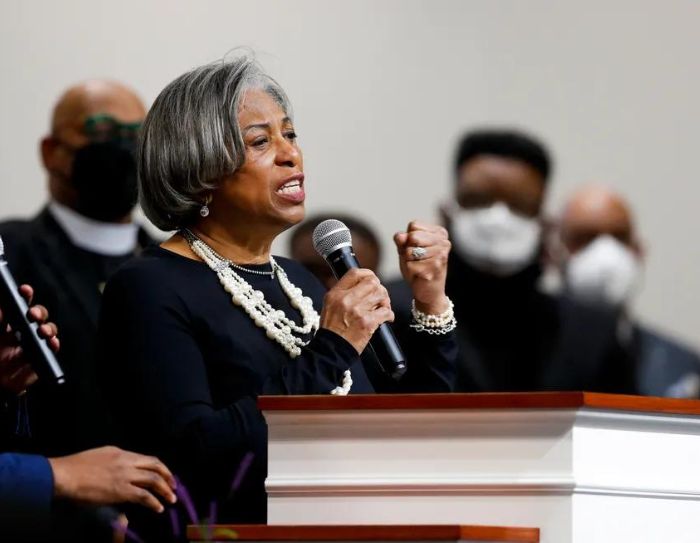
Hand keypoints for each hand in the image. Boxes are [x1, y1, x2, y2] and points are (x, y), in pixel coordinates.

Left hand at [0, 284, 58, 394]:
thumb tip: (2, 300)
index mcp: (8, 322)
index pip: (20, 304)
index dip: (25, 295)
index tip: (24, 290)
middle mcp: (22, 331)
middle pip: (38, 315)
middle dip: (39, 312)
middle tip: (32, 315)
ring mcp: (32, 344)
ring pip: (48, 330)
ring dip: (48, 328)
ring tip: (42, 332)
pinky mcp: (39, 359)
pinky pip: (51, 349)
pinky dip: (53, 344)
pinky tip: (51, 342)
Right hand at [49, 446, 176, 512]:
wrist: (65, 475)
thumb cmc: (76, 467)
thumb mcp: (100, 456)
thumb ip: (115, 460)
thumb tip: (123, 469)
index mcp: (121, 452)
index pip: (147, 458)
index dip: (159, 467)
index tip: (165, 475)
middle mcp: (127, 461)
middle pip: (155, 466)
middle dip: (168, 477)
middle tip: (174, 487)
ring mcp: (125, 475)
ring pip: (153, 480)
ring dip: (165, 490)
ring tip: (171, 499)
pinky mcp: (121, 490)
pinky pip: (144, 496)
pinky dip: (154, 502)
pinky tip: (158, 508)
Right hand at [320, 268, 393, 353]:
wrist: (331, 350)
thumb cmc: (332, 330)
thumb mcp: (329, 305)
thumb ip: (343, 293)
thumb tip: (361, 285)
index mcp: (336, 293)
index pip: (355, 273)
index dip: (368, 274)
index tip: (372, 279)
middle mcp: (346, 299)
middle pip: (372, 282)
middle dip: (380, 288)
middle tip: (380, 297)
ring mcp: (357, 310)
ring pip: (381, 295)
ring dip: (385, 301)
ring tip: (383, 308)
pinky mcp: (367, 322)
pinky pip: (386, 312)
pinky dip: (389, 315)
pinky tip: (386, 318)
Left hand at [394, 221, 450, 314]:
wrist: (429, 291)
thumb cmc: (418, 266)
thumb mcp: (407, 249)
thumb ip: (402, 240)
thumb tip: (400, 236)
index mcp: (440, 232)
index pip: (414, 225)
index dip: (408, 238)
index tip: (417, 248)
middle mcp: (444, 242)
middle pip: (412, 237)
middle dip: (408, 249)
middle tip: (417, 260)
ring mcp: (440, 255)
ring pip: (409, 251)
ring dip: (408, 261)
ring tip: (419, 267)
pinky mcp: (434, 268)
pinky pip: (409, 265)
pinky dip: (410, 271)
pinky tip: (419, 275)